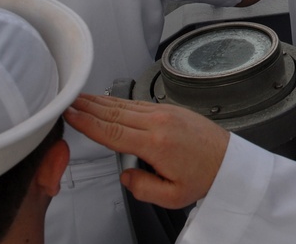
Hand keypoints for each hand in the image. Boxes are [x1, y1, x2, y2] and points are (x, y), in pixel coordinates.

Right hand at [64, 94, 229, 208]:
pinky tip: (109, 102)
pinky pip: (138, 104)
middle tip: (68, 101)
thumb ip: (142, 188)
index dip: (87, 123)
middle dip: (88, 107)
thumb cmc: (204, 176)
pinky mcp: (170, 109)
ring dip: (101, 101)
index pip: (112, 132)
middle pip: (114, 113)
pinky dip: (119, 102)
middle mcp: (159, 123)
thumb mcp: (171, 196)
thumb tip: (125, 176)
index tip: (70, 114)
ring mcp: (165, 113)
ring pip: (125, 105)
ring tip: (82, 99)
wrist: (228, 160)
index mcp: (156, 144)